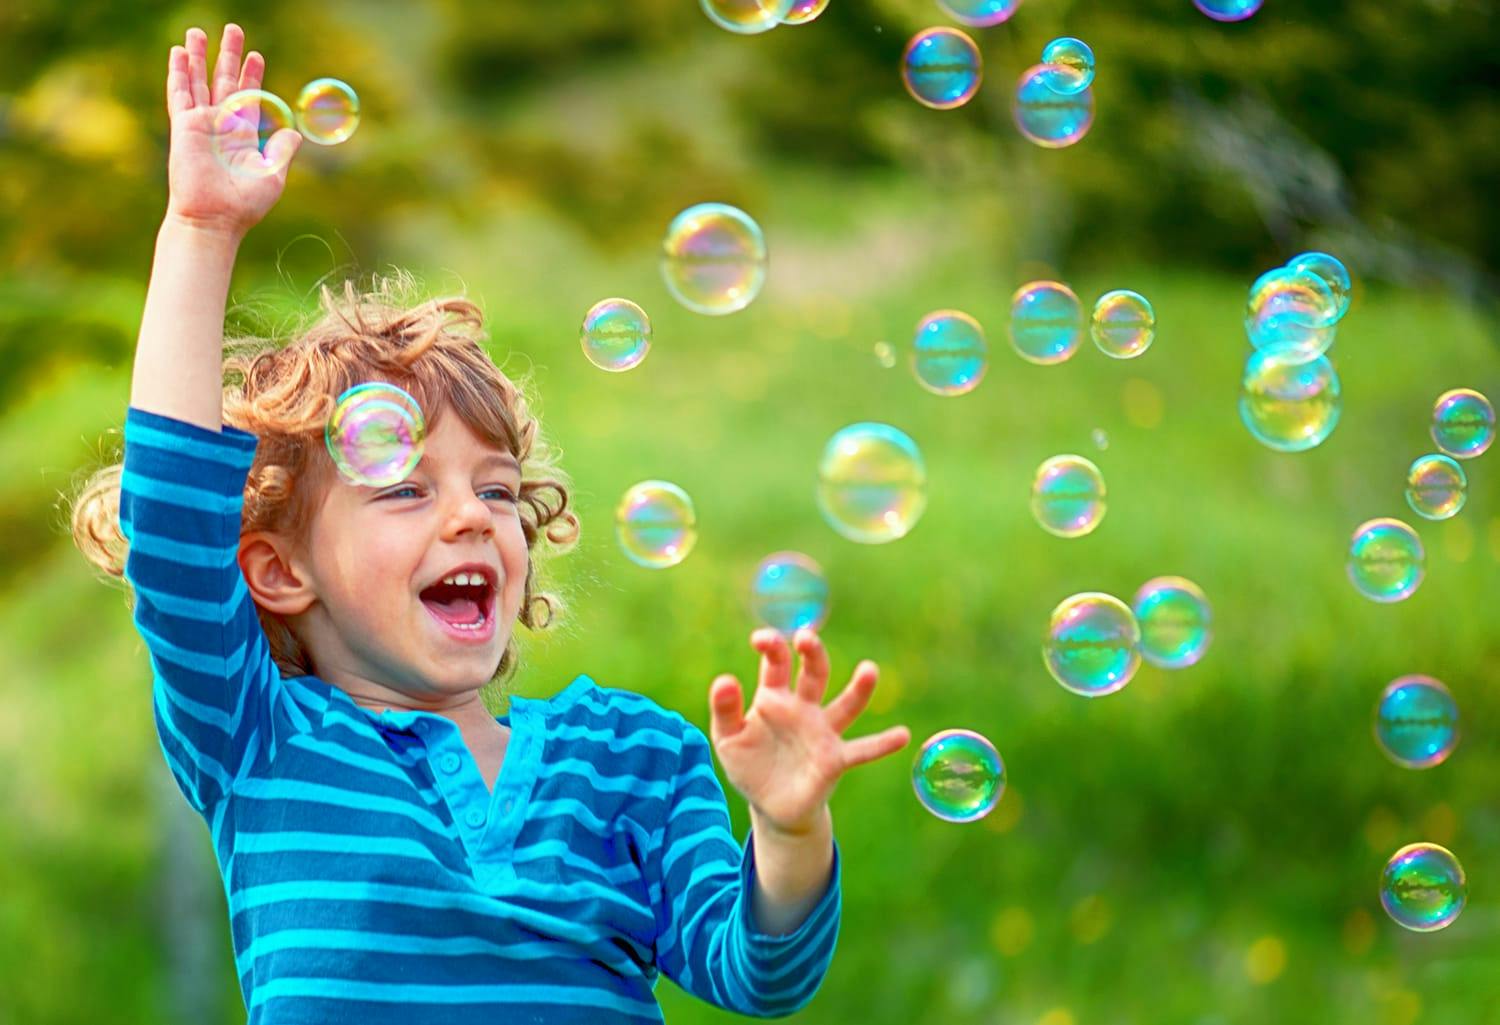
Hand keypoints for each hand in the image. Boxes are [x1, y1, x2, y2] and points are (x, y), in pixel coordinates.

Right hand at [164, 24, 300, 238]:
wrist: (215, 218)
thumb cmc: (244, 204)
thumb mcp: (272, 175)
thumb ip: (282, 150)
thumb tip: (297, 133)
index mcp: (243, 135)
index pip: (249, 96)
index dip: (253, 75)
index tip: (256, 55)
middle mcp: (221, 125)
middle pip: (225, 81)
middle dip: (229, 55)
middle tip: (233, 29)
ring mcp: (201, 124)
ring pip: (199, 81)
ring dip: (198, 56)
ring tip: (197, 31)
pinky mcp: (185, 126)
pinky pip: (180, 94)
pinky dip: (179, 72)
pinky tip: (178, 53)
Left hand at [708, 627, 910, 835]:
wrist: (771, 806)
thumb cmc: (749, 766)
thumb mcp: (727, 738)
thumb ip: (724, 710)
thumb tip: (724, 680)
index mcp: (775, 697)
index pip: (777, 664)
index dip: (771, 647)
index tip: (762, 639)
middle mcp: (803, 708)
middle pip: (814, 673)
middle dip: (813, 653)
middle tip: (806, 638)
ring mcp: (823, 732)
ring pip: (846, 705)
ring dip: (859, 689)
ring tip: (869, 670)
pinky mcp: (835, 759)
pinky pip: (862, 750)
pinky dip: (883, 744)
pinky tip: (902, 735)